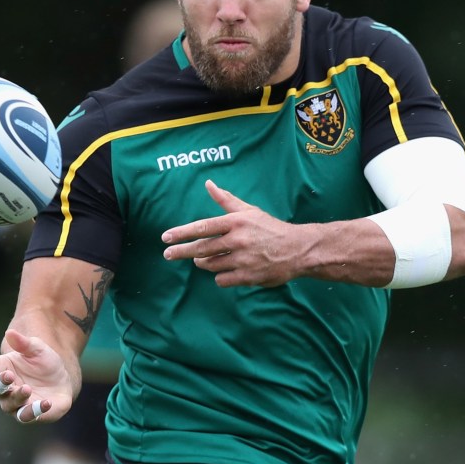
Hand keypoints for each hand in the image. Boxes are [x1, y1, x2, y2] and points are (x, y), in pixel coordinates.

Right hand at [0, 329, 74, 422]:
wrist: (62, 379)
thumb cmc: (44, 362)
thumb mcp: (37, 348)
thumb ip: (23, 343)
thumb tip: (10, 333)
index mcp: (3, 370)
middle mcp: (6, 390)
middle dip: (1, 384)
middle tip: (8, 376)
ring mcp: (17, 404)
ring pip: (10, 405)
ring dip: (17, 398)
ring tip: (27, 389)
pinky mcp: (31, 414)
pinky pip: (30, 415)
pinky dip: (36, 410)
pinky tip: (46, 402)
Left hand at [161, 179, 299, 287]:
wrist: (298, 250)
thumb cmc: (270, 228)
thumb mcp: (249, 211)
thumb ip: (226, 200)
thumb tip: (208, 184)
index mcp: (236, 222)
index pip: (203, 227)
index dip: (182, 233)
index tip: (166, 237)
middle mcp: (238, 240)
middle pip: (201, 248)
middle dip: (181, 251)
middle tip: (167, 254)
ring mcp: (243, 260)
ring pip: (211, 265)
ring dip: (203, 263)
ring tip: (202, 260)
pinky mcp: (248, 277)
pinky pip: (222, 279)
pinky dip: (220, 276)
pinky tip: (226, 270)